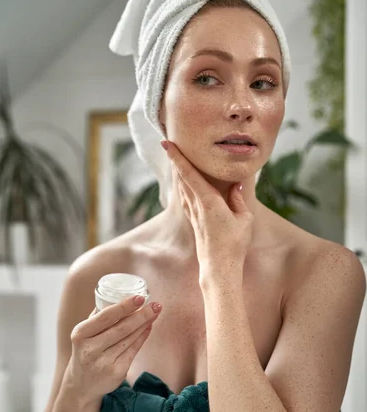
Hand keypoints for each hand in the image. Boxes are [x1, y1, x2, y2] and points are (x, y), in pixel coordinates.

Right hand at [66, 296, 161, 403]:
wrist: (81, 386)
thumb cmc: (86, 351)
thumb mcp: (84, 334)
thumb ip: (99, 316)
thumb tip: (120, 295)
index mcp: (80, 334)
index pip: (106, 317)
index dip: (124, 306)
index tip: (140, 297)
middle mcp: (90, 350)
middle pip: (122, 328)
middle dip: (142, 315)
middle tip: (156, 304)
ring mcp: (104, 363)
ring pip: (130, 339)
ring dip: (145, 324)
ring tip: (155, 312)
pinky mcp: (116, 373)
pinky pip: (133, 350)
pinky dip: (142, 337)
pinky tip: (148, 327)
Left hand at [161, 140, 252, 273]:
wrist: (220, 268)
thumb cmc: (234, 244)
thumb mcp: (244, 219)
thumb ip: (238, 199)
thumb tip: (236, 185)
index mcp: (208, 201)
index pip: (189, 174)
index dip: (177, 157)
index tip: (167, 143)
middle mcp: (196, 206)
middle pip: (182, 178)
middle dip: (176, 160)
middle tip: (170, 144)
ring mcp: (193, 215)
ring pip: (182, 188)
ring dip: (179, 173)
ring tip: (177, 159)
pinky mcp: (194, 223)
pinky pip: (186, 199)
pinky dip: (183, 187)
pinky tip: (183, 185)